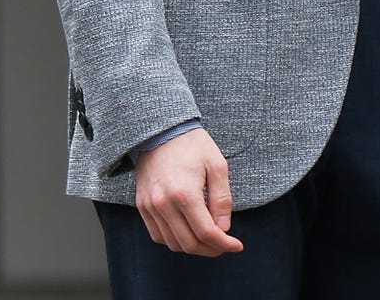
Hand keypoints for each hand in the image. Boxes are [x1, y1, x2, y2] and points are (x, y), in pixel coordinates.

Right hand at [135, 128, 243, 256]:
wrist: (162, 130)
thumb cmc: (192, 145)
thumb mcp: (217, 165)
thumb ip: (222, 199)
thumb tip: (224, 228)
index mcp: (184, 193)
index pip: (206, 232)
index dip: (224, 244)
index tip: (236, 245)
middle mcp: (164, 204)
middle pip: (189, 244)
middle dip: (211, 250)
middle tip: (224, 245)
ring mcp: (150, 206)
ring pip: (173, 244)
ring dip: (193, 247)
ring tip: (208, 239)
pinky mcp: (142, 205)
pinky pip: (157, 235)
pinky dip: (174, 241)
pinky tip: (188, 232)